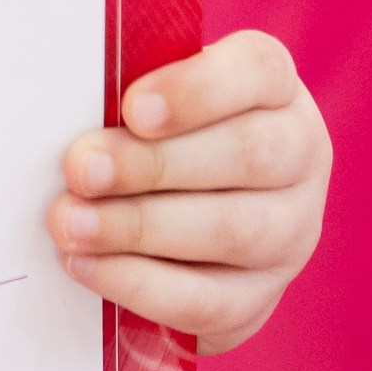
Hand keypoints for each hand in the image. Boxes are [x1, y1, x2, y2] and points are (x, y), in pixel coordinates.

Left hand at [49, 31, 328, 349]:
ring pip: (232, 231)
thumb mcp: (148, 98)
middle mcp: (300, 156)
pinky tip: (87, 265)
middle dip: (151, 164)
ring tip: (70, 222)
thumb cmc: (155, 135)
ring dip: (139, 227)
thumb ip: (126, 99)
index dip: (197, 89)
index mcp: (272, 88)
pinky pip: (209, 301)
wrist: (184, 215)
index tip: (133, 107)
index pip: (259, 70)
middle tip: (80, 170)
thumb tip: (73, 122)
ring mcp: (290, 231)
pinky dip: (141, 284)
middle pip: (248, 155)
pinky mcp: (261, 295)